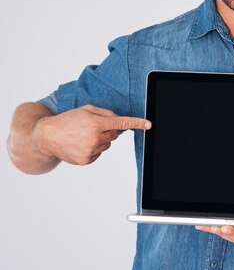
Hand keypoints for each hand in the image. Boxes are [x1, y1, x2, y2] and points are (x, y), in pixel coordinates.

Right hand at [35, 104, 151, 165]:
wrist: (48, 136)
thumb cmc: (68, 120)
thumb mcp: (86, 109)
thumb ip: (105, 113)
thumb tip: (119, 120)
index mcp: (95, 122)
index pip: (121, 122)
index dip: (137, 123)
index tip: (149, 124)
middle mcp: (95, 137)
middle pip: (115, 134)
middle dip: (108, 130)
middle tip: (93, 127)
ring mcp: (91, 150)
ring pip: (107, 145)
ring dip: (100, 140)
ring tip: (84, 136)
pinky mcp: (87, 160)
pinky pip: (99, 154)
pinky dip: (94, 149)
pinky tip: (81, 144)